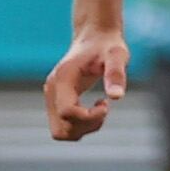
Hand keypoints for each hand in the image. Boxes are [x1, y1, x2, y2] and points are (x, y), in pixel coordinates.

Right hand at [46, 24, 130, 142]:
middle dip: (86, 127)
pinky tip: (96, 106)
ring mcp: (52, 97)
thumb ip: (116, 73)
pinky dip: (82, 125)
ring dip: (84, 128)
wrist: (95, 38)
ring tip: (101, 107)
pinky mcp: (56, 102)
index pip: (67, 112)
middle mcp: (52, 90)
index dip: (90, 117)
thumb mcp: (117, 56)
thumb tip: (117, 97)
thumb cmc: (108, 45)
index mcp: (63, 78)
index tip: (107, 104)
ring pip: (60, 132)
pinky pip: (64, 126)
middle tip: (104, 108)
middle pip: (60, 129)